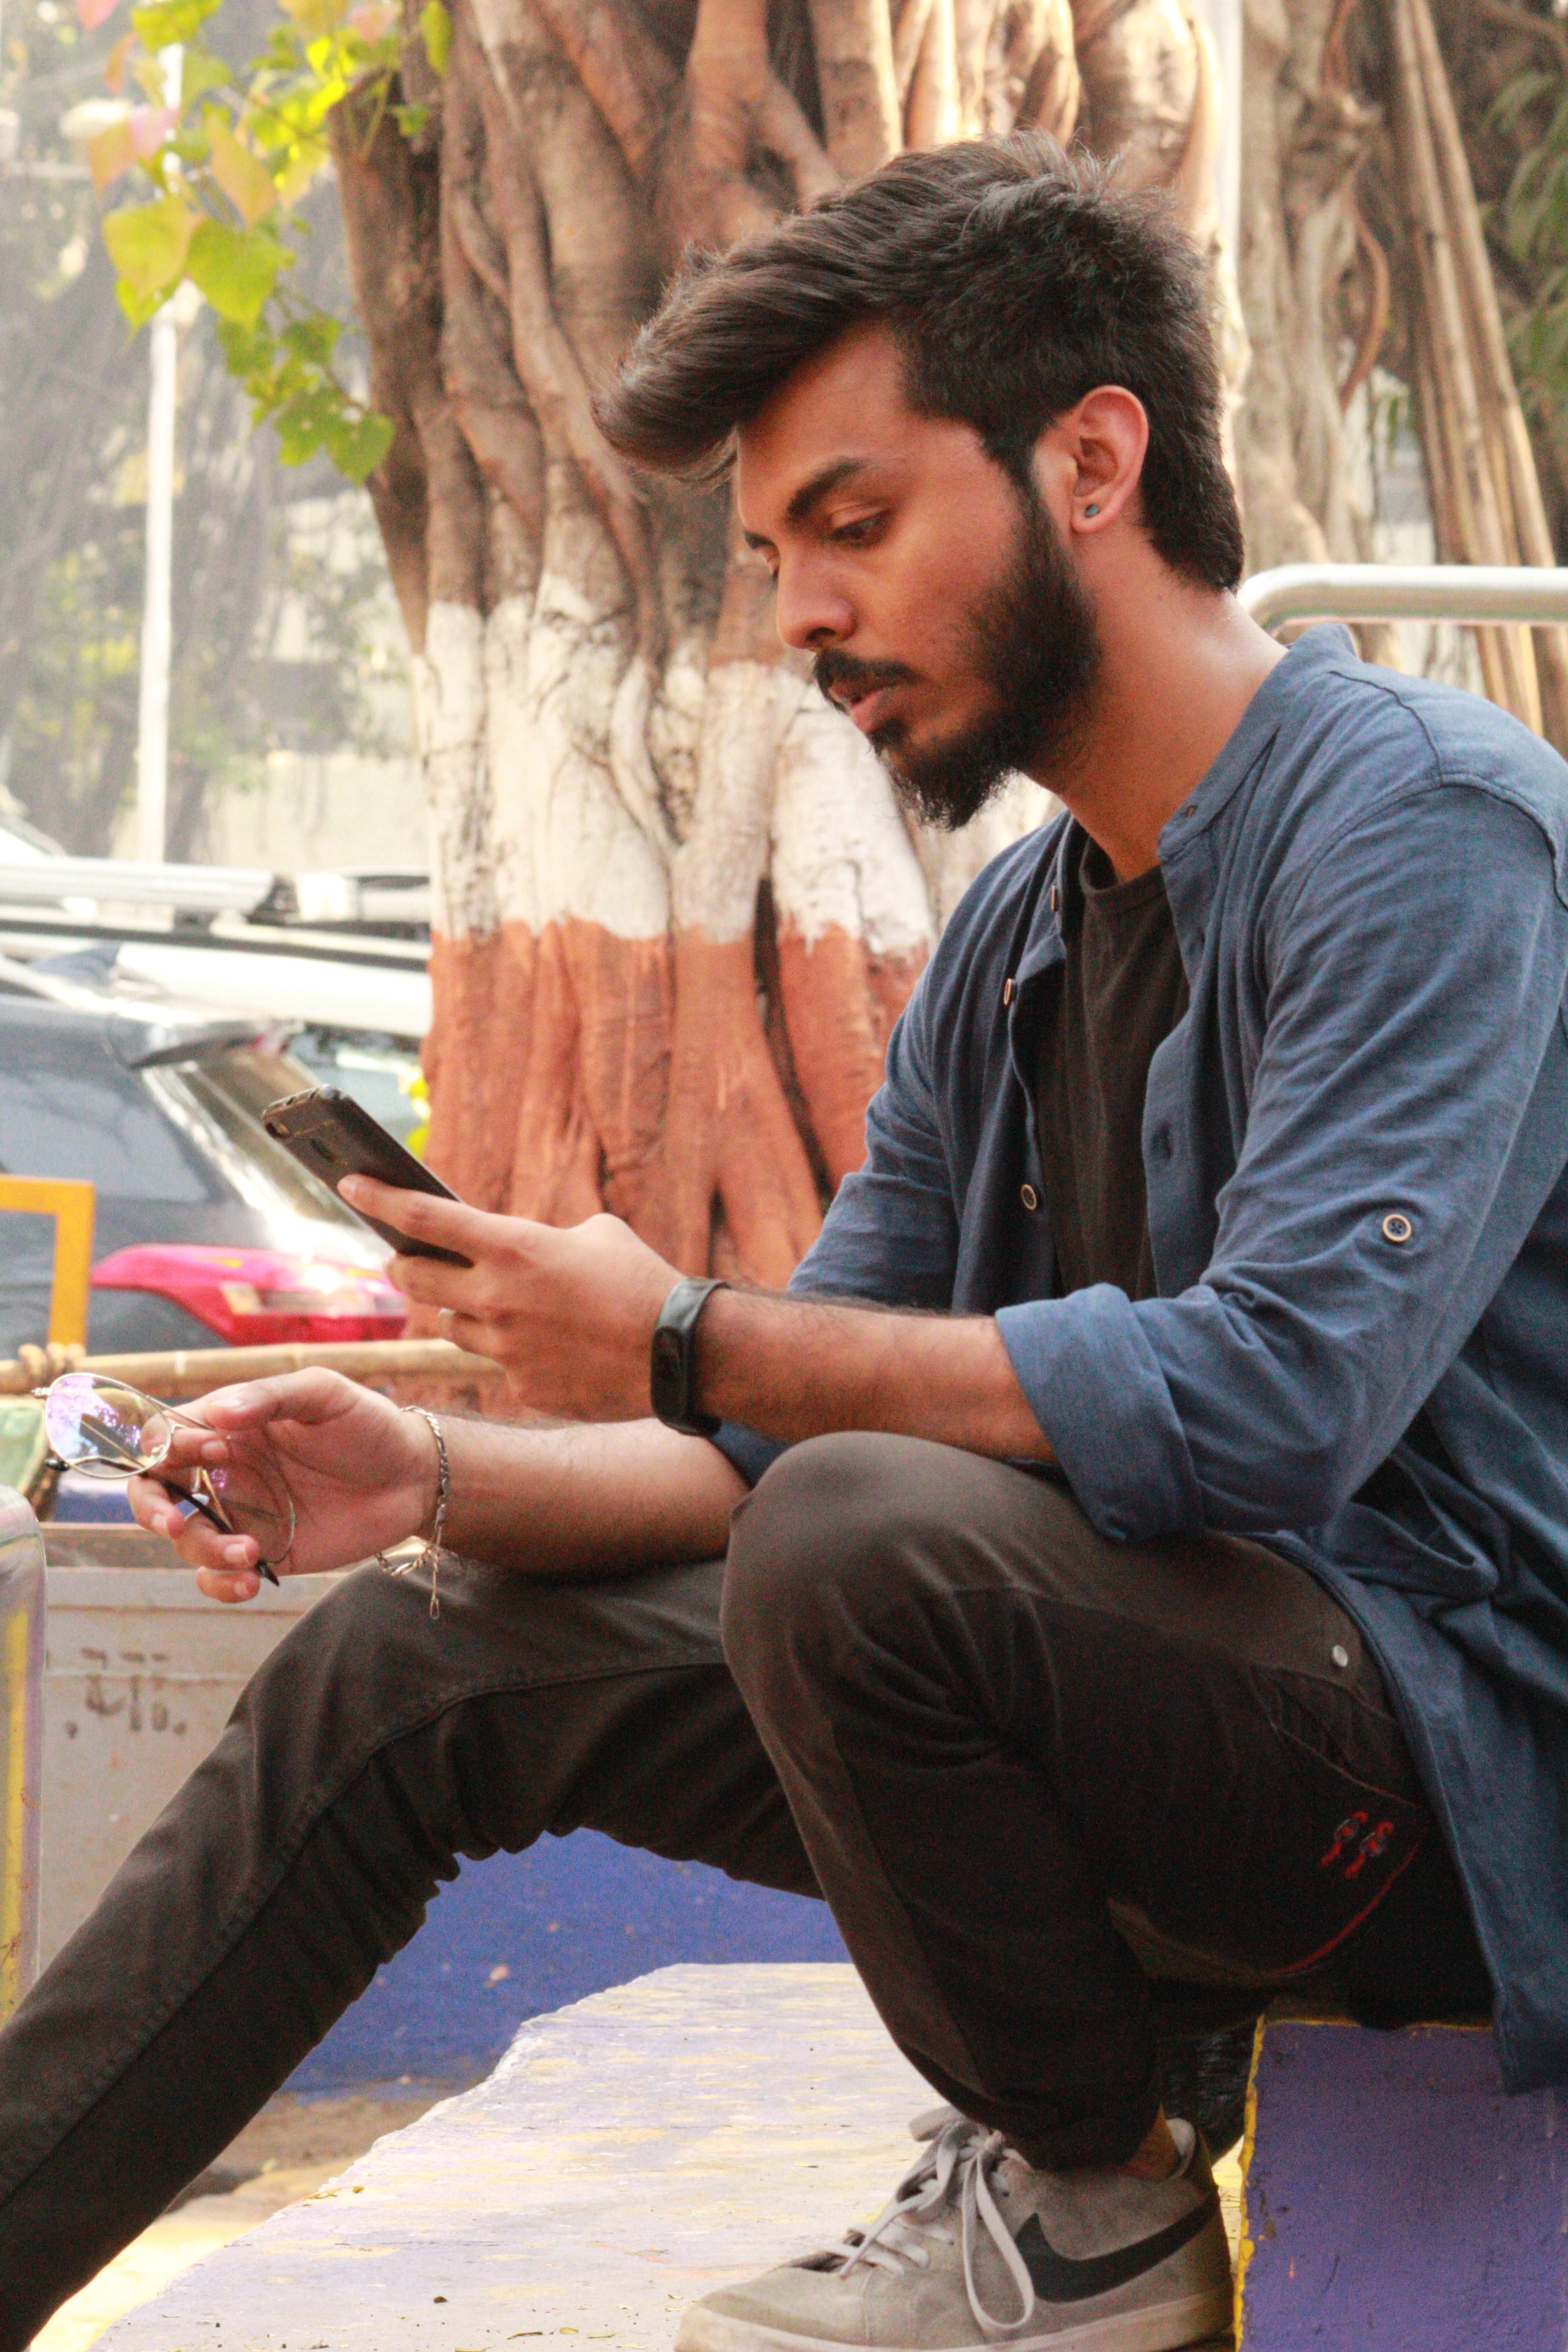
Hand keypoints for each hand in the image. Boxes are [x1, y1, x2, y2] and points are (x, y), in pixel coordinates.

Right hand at [126, 1370, 438, 1604]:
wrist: (415, 1477)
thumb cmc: (368, 1424)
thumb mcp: (323, 1393)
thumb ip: (270, 1396)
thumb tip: (218, 1413)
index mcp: (228, 1428)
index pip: (165, 1438)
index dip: (166, 1450)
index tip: (206, 1454)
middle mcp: (224, 1472)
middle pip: (157, 1494)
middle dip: (153, 1511)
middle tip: (176, 1523)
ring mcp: (241, 1515)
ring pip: (188, 1540)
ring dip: (204, 1551)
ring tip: (248, 1553)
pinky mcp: (264, 1553)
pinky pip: (219, 1575)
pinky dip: (221, 1584)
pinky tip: (249, 1583)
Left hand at [340, 1178, 676, 1420]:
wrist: (680, 1351)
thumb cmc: (642, 1280)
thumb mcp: (594, 1234)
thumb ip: (541, 1237)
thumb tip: (518, 1250)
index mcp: (512, 1246)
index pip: (423, 1217)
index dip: (378, 1196)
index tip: (349, 1181)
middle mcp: (496, 1298)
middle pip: (414, 1279)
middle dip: (403, 1266)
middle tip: (403, 1260)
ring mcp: (504, 1349)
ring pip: (451, 1327)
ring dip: (462, 1313)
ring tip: (498, 1307)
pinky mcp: (521, 1387)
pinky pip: (499, 1366)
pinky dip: (514, 1355)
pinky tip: (553, 1350)